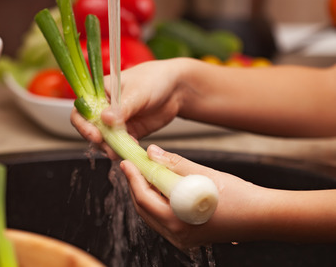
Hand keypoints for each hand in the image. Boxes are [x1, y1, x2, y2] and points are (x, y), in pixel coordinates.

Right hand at [71, 59, 191, 156]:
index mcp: (100, 92)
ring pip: (104, 140)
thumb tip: (105, 119)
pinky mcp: (128, 132)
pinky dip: (123, 150)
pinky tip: (131, 149)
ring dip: (110, 147)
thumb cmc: (154, 80)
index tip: (95, 134)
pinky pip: (120, 145)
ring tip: (122, 149)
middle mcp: (104, 108)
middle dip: (98, 140)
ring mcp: (116, 122)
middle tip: (109, 147)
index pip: (82, 109)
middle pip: (90, 128)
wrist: (176, 89)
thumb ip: (122, 107)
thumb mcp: (137, 91)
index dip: (83, 124)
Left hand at [120, 144, 262, 250]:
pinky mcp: (189, 236)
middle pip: (144, 209)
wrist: (264, 216)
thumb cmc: (239, 197)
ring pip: (152, 215)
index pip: (144, 198)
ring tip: (146, 173)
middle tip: (134, 165)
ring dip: (146, 194)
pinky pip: (164, 219)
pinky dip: (158, 202)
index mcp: (178, 222)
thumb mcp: (204, 175)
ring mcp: (183, 238)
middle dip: (136, 185)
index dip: (133, 178)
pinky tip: (161, 188)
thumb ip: (174, 164)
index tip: (127, 162)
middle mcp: (177, 235)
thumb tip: (152, 152)